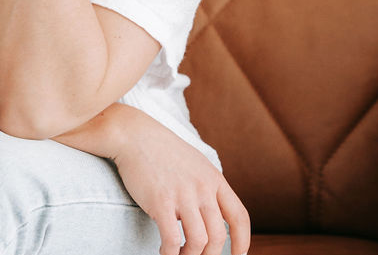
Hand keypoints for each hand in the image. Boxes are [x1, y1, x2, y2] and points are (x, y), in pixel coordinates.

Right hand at [111, 110, 249, 254]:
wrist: (134, 135)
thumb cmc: (162, 150)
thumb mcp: (195, 163)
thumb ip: (207, 186)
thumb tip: (212, 214)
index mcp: (214, 179)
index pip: (239, 217)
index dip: (242, 242)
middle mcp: (203, 188)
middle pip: (218, 236)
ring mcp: (183, 195)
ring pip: (199, 241)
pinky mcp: (161, 201)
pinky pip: (172, 239)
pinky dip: (170, 253)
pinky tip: (164, 251)